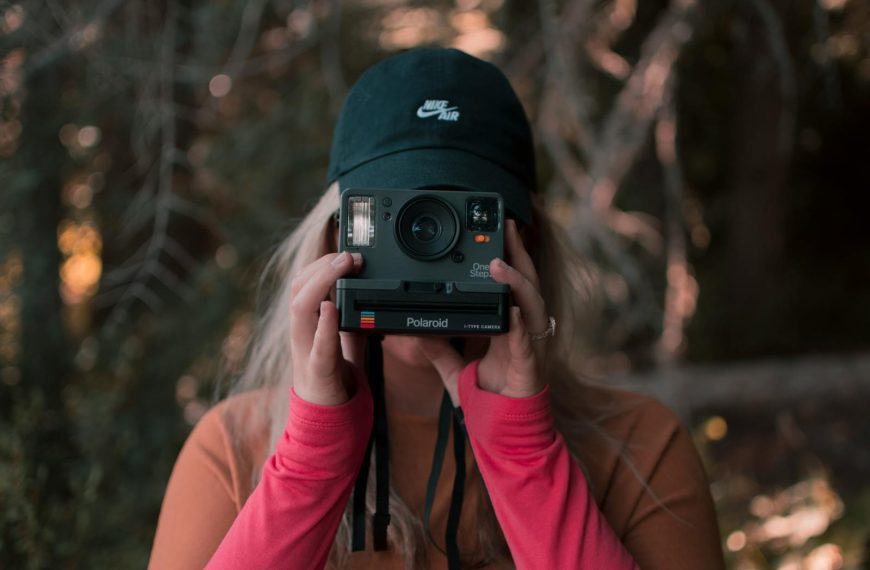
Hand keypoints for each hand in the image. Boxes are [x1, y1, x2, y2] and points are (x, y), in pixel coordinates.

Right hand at [290, 251, 366, 404]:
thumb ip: (349, 319)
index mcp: (307, 322)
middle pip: (298, 288)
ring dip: (321, 283)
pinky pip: (318, 345)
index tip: (345, 251)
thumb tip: (368, 296)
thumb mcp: (343, 338)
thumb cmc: (331, 374)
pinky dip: (324, 325)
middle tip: (348, 254)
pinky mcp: (318, 370)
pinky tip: (332, 308)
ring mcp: (306, 350)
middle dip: (321, 266)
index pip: (303, 282)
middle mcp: (302, 331)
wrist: (324, 414)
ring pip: (300, 309)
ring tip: (341, 268)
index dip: (320, 262)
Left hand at [419, 219, 549, 403]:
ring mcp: (529, 346)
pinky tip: (514, 310)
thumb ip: (438, 350)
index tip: (494, 231)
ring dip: (516, 281)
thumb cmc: (488, 402)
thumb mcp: (454, 371)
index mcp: (508, 327)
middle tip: (505, 225)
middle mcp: (523, 330)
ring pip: (531, 304)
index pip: (509, 284)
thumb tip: (416, 333)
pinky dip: (520, 323)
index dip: (505, 257)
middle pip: (525, 282)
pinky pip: (526, 339)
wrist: (505, 436)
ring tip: (499, 262)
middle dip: (518, 252)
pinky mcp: (529, 365)